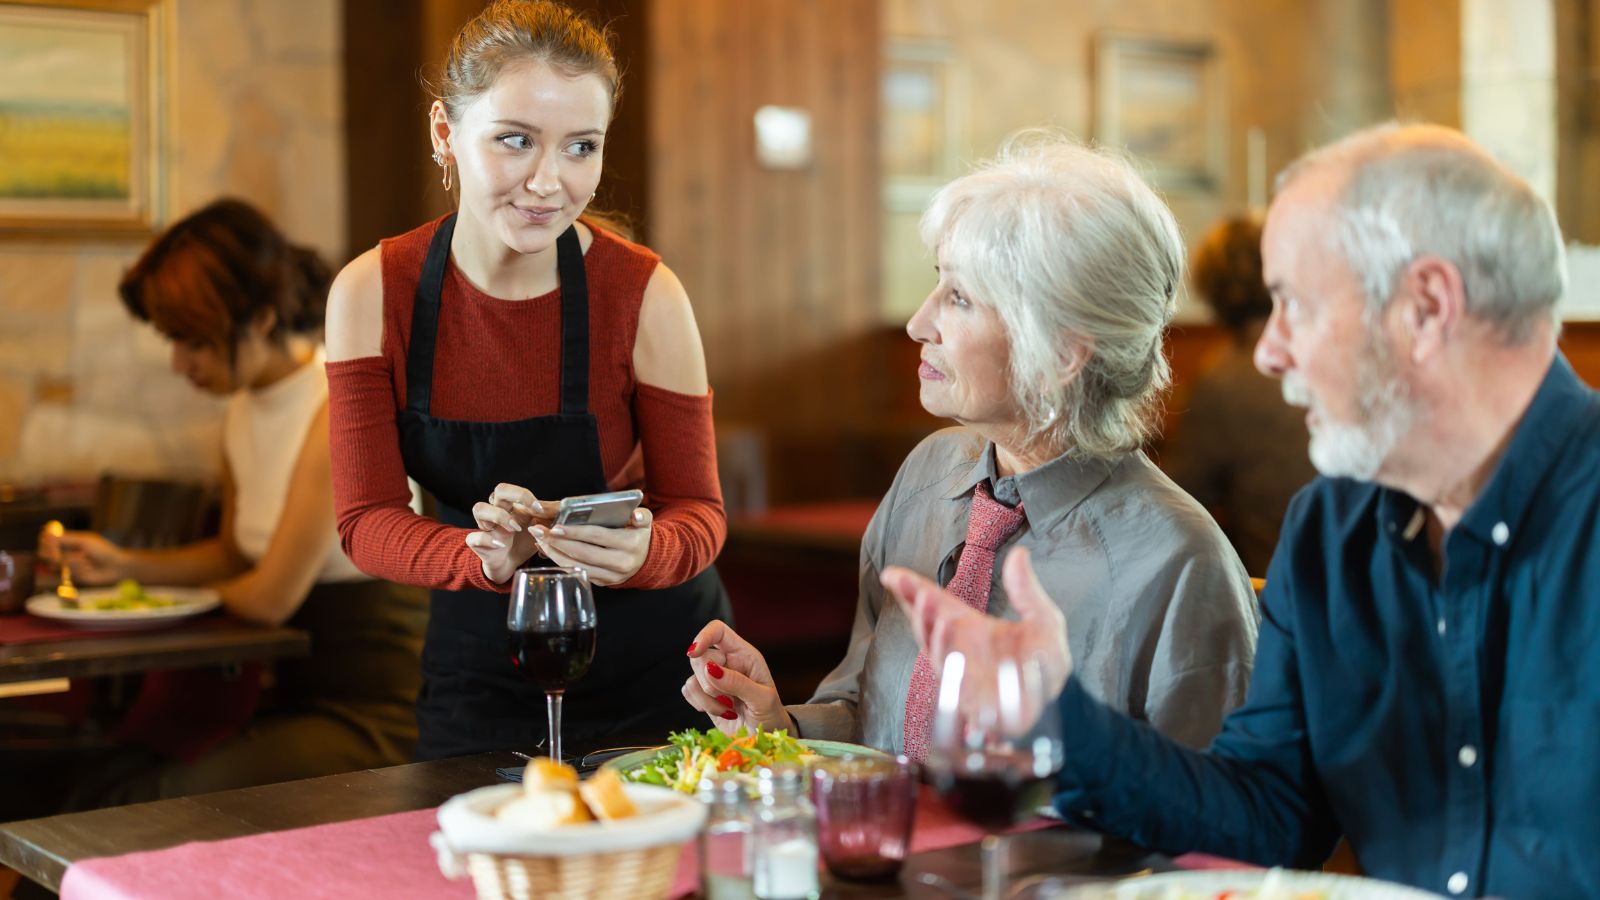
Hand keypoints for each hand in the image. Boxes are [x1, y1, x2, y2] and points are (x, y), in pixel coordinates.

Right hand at [38, 530, 128, 585]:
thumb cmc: (103, 550)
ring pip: (57, 564)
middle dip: (53, 554)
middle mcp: (65, 552)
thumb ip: (65, 538)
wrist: (115, 567)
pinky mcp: (71, 575)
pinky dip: (77, 569)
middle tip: (61, 555)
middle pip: (47, 553)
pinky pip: (66, 572)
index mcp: (69, 540)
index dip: (45, 542)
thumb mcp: (84, 541)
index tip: (48, 543)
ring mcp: (67, 564)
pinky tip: (88, 568)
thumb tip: (46, 533)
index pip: (48, 540)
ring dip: (72, 561)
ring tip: (87, 559)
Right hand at [466, 483, 556, 583]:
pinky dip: (488, 539)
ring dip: (499, 516)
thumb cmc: (523, 542)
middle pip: (498, 490)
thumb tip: (562, 510)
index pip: (512, 489)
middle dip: (515, 497)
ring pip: (479, 508)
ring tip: (514, 529)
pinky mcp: (477, 542)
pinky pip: (473, 537)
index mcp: (510, 505)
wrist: (508, 563)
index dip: (525, 496)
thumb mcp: (540, 530)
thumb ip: (549, 519)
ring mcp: (484, 526)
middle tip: (531, 512)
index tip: (540, 510)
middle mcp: (495, 511)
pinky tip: (501, 544)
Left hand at [528, 505, 652, 586]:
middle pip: (583, 553)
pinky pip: (578, 573)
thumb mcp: (644, 522)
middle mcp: (621, 563)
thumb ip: (643, 516)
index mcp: (629, 545)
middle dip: (558, 542)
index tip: (555, 527)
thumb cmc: (638, 535)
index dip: (575, 532)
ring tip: (540, 541)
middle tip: (539, 531)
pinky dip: (562, 562)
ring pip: (577, 566)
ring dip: (555, 554)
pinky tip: (550, 551)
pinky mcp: (603, 583)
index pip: (597, 537)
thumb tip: (636, 514)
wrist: (647, 560)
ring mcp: (611, 576)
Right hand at [682, 619, 794, 735]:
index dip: (704, 636)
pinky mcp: (704, 695)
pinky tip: (720, 712)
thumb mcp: (763, 699)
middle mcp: (727, 662)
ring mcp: (714, 679)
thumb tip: (711, 670)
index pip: (718, 631)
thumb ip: (739, 683)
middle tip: (729, 700)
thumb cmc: (770, 715)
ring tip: (729, 710)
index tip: (694, 653)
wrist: (764, 740)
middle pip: (700, 657)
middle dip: (709, 682)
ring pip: (692, 678)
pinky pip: (688, 692)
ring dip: (708, 699)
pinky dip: (701, 705)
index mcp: (744, 655)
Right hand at [882, 547, 1072, 696]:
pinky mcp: (971, 699)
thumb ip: (1027, 590)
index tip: (891, 574)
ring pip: (936, 651)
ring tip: (930, 605)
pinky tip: (947, 628)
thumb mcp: (1043, 619)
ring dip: (930, 627)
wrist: (1054, 698)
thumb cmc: (1047, 662)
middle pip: (928, 627)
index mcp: (972, 630)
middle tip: (907, 585)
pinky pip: (954, 677)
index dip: (913, 591)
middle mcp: (960, 651)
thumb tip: (1020, 553)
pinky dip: (949, 655)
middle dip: (916, 607)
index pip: (936, 607)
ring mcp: (962, 675)